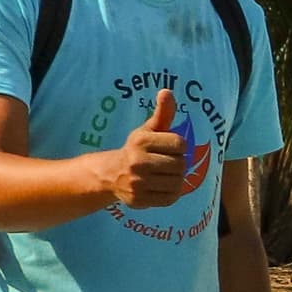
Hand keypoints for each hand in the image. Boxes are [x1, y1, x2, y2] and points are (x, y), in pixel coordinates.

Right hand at [109, 89, 194, 207]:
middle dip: (178, 163)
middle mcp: (137, 162)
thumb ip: (162, 113)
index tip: (168, 148)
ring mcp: (137, 183)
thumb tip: (167, 91)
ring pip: (178, 182)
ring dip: (176, 179)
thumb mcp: (148, 130)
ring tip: (165, 175)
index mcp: (140, 141)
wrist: (110, 175)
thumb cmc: (136, 149)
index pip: (180, 143)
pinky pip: (171, 198)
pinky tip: (161, 186)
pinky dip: (171, 193)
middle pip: (181, 164)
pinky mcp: (139, 200)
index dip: (178, 146)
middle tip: (166, 163)